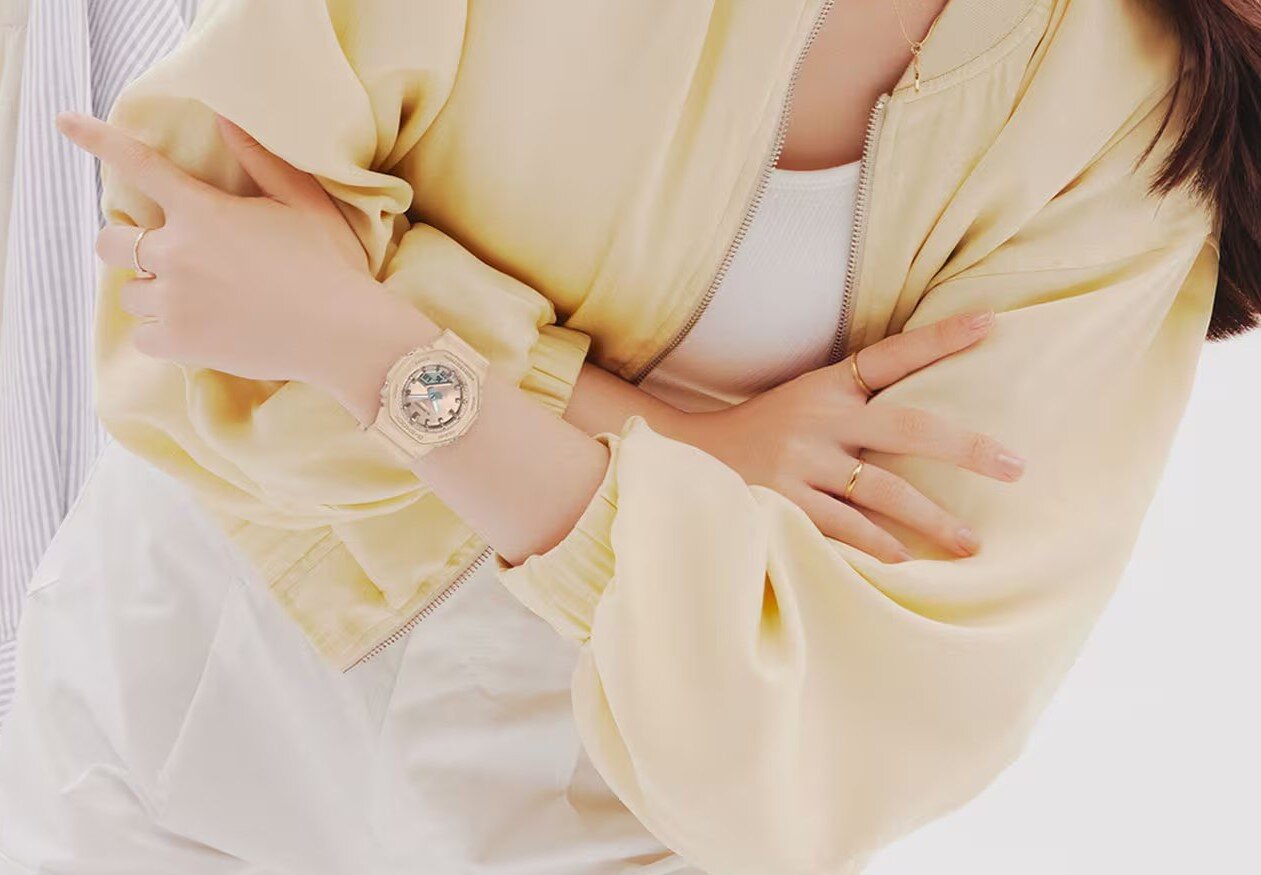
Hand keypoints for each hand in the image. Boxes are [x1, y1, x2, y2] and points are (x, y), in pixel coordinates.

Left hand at [57, 110, 420, 396]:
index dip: (97, 139)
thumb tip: (225, 117)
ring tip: (197, 299)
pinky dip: (161, 332)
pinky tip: (197, 329)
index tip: (65, 122)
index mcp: (203, 212)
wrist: (342, 334)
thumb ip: (260, 160)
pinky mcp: (179, 343)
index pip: (140, 165)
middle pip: (112, 241)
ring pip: (130, 291)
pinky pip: (142, 335)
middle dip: (129, 244)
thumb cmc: (330, 266)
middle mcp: (178, 253)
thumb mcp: (304, 203)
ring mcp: (174, 301)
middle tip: (166, 256)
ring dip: (153, 292)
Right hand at [666, 312, 1023, 561]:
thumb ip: (857, 406)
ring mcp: (801, 462)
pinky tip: (906, 561)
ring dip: (933, 519)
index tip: (992, 321)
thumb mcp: (806, 403)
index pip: (893, 355)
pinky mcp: (782, 502)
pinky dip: (876, 546)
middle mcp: (819, 418)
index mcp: (828, 386)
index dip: (941, 338)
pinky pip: (842, 528)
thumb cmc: (762, 434)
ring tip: (972, 543)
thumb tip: (930, 422)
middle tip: (1015, 468)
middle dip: (968, 448)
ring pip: (884, 490)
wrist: (686, 458)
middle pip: (909, 427)